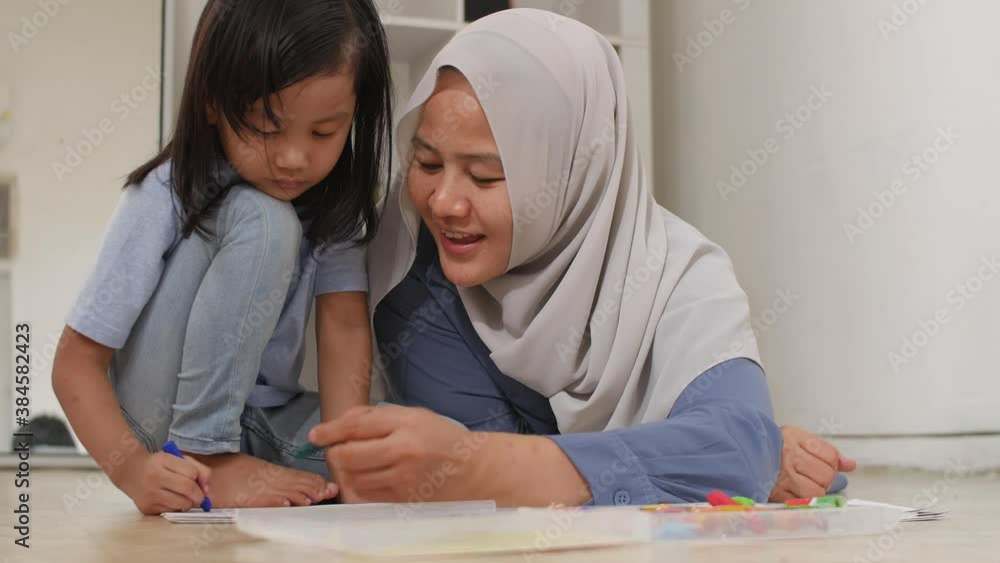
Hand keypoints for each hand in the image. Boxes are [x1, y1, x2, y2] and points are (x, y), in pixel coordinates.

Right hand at [118, 451, 211, 514]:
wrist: (130, 472)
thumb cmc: (159, 464)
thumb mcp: (177, 459)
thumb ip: (198, 469)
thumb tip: (207, 490)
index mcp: (162, 461)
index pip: (192, 473)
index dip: (199, 477)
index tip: (197, 479)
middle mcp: (154, 478)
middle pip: (189, 489)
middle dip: (200, 494)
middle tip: (199, 495)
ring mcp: (149, 495)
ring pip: (183, 504)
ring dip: (189, 502)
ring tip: (184, 497)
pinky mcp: (147, 509)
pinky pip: (172, 511)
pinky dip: (177, 507)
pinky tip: (170, 500)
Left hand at [309, 405, 478, 503]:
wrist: (471, 469)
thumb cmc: (440, 438)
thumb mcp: (413, 416)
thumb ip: (376, 416)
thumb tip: (339, 423)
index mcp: (406, 424)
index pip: (356, 426)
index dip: (330, 431)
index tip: (315, 436)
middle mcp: (403, 451)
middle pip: (349, 455)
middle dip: (335, 454)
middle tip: (337, 451)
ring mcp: (403, 478)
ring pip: (354, 478)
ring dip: (346, 473)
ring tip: (354, 465)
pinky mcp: (403, 499)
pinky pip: (367, 495)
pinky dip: (360, 487)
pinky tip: (368, 479)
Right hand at [769, 426, 856, 501]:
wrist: (742, 451)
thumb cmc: (774, 445)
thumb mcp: (799, 439)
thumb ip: (826, 451)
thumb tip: (851, 465)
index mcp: (794, 438)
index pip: (830, 456)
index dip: (832, 463)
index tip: (823, 463)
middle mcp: (788, 456)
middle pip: (826, 475)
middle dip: (825, 477)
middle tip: (813, 474)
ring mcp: (782, 476)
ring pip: (816, 491)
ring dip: (816, 490)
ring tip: (805, 483)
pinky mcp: (775, 493)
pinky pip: (802, 502)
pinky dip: (804, 499)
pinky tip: (797, 491)